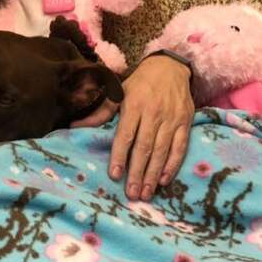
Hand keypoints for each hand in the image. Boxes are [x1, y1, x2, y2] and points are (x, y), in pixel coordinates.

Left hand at [71, 54, 193, 199]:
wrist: (170, 67)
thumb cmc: (139, 84)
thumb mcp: (118, 93)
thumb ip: (99, 113)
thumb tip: (75, 126)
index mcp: (134, 106)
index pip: (126, 135)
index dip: (120, 156)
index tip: (115, 175)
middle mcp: (153, 114)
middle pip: (144, 148)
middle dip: (137, 173)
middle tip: (131, 194)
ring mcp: (171, 119)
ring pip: (161, 151)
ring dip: (152, 174)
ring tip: (145, 193)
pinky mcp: (186, 122)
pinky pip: (180, 147)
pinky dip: (172, 165)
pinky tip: (163, 180)